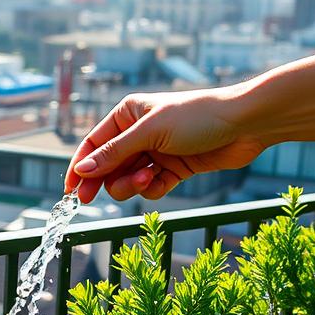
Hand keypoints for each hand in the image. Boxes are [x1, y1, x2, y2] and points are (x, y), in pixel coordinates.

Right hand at [64, 88, 268, 203]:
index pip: (93, 144)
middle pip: (107, 165)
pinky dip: (152, 188)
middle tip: (92, 200)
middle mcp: (138, 132)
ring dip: (132, 184)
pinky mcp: (173, 169)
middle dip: (105, 180)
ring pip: (127, 179)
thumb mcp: (150, 133)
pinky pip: (150, 187)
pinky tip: (162, 180)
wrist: (244, 125)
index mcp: (127, 114)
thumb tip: (81, 170)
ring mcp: (155, 152)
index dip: (79, 167)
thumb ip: (114, 154)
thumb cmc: (197, 117)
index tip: (70, 191)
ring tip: (148, 177)